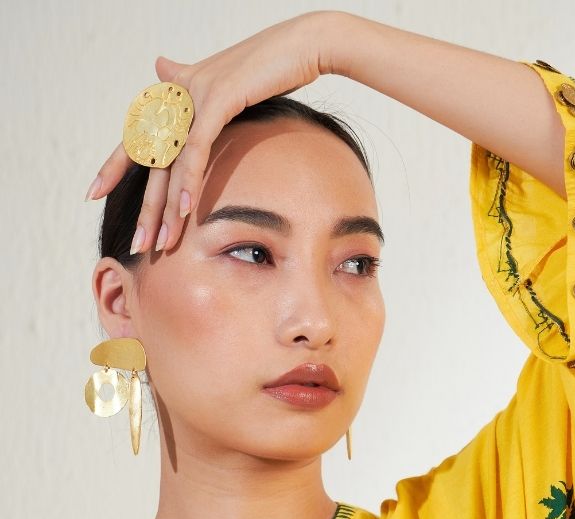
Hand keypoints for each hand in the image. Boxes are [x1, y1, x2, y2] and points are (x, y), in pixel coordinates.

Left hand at [84, 11, 336, 253]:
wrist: (305, 43)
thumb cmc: (273, 64)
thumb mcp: (225, 78)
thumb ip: (191, 84)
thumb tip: (159, 64)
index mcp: (179, 91)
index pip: (139, 135)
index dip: (115, 165)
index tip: (93, 192)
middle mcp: (179, 91)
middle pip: (152, 160)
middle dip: (144, 207)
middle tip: (137, 244)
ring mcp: (196, 93)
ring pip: (172, 162)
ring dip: (166, 208)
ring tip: (160, 243)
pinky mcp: (218, 98)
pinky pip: (197, 149)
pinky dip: (190, 181)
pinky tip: (185, 211)